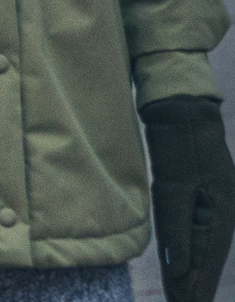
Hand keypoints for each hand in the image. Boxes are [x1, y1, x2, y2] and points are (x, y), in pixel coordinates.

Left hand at [145, 96, 234, 301]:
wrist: (183, 114)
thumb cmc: (179, 147)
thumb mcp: (175, 186)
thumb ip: (176, 226)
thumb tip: (178, 266)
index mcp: (220, 216)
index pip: (206, 262)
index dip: (196, 287)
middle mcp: (220, 216)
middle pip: (206, 261)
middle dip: (195, 287)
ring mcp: (213, 208)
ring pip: (201, 250)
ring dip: (192, 275)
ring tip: (183, 299)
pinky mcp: (201, 200)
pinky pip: (195, 235)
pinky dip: (189, 254)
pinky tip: (182, 268)